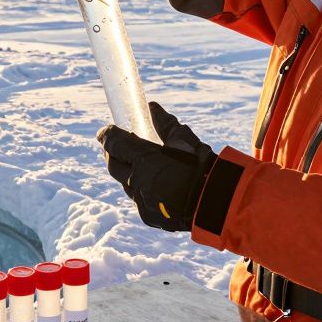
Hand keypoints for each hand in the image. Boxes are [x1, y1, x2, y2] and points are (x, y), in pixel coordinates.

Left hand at [98, 102, 217, 231]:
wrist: (216, 204)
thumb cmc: (203, 167)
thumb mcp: (185, 141)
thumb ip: (166, 124)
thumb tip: (152, 106)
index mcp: (146, 160)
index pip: (116, 144)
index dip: (108, 136)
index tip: (106, 131)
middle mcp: (138, 182)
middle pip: (114, 166)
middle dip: (112, 154)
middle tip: (115, 146)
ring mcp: (142, 201)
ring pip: (126, 185)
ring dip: (128, 174)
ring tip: (136, 166)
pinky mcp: (148, 215)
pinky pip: (139, 200)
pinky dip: (142, 191)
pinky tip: (151, 185)